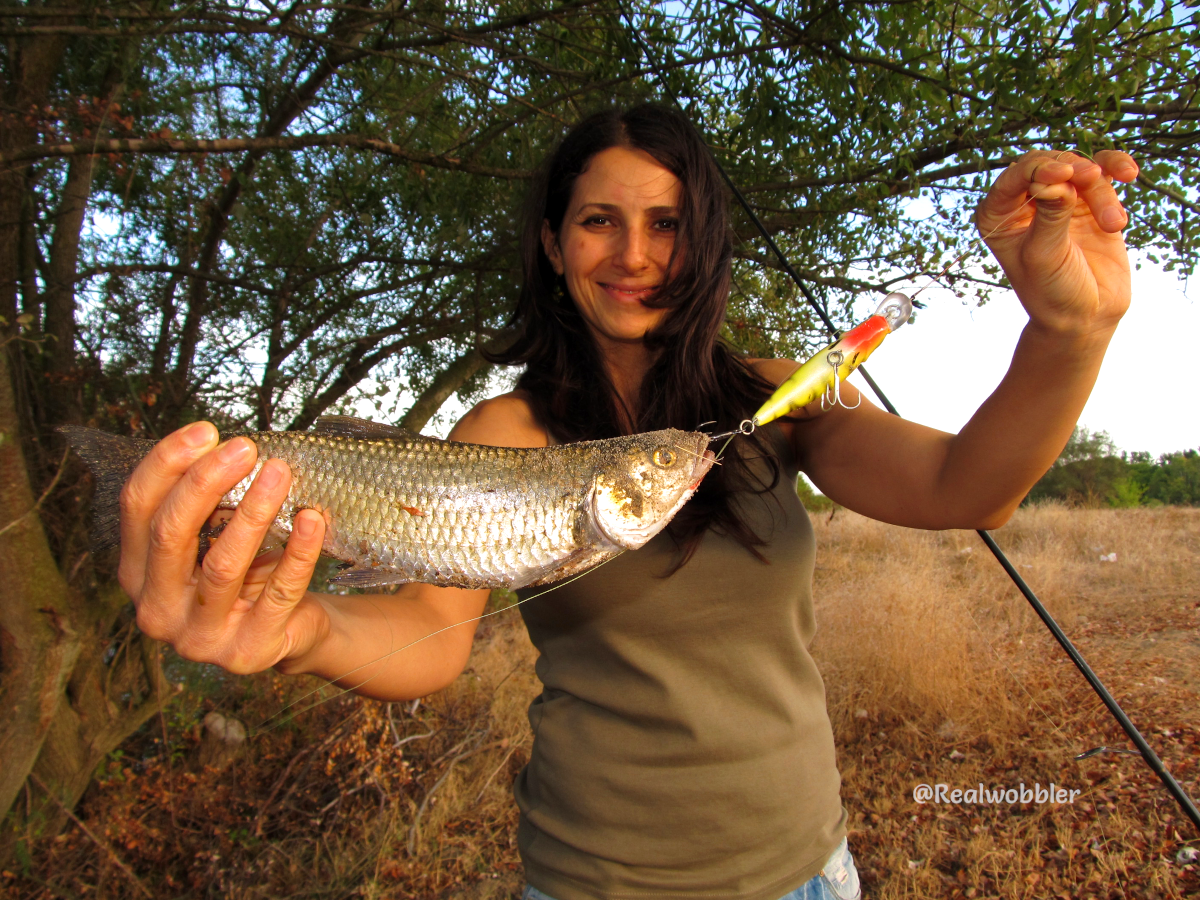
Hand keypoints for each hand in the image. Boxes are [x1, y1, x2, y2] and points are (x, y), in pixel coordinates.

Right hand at [118, 421, 329, 673]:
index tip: (206, 430)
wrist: (290, 632)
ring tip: (279, 472)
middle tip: (245, 448)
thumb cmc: (248, 574)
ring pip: (223, 565)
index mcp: (137, 574)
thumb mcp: (214, 540)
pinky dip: (299, 551)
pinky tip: (312, 519)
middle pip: (171, 534)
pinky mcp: (250, 650)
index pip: (137, 508)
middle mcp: (157, 609)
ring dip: (254, 511)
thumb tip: (220, 444)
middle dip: (207, 482)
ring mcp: (201, 637)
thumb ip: (206, 504)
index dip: (167, 463)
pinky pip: (279, 592)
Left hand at [977, 149, 1138, 336]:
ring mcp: (1059, 199)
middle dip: (1072, 170)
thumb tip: (1057, 178)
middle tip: (1091, 180)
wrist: (1085, 315)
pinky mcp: (1090, 201)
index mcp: (998, 215)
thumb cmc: (1052, 290)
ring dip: (1100, 191)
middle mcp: (1025, 202)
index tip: (1062, 175)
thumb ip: (1050, 215)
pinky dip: (1116, 167)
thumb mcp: (1045, 254)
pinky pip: (1103, 170)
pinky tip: (1128, 174)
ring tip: (1113, 224)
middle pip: (1049, 164)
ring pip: (1080, 170)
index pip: (1014, 176)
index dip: (1037, 169)